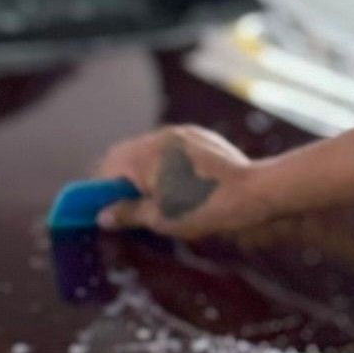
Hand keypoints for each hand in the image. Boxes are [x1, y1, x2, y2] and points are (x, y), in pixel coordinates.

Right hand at [92, 124, 272, 240]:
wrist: (253, 192)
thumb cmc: (205, 207)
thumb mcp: (161, 218)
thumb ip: (128, 213)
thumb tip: (103, 216)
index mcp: (144, 155)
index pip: (107, 168)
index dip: (100, 191)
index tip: (102, 209)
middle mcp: (159, 137)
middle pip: (126, 155)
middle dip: (121, 180)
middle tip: (126, 206)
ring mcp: (181, 134)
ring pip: (148, 149)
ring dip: (143, 170)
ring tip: (152, 197)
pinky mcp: (199, 136)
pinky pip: (171, 147)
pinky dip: (165, 163)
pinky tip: (176, 184)